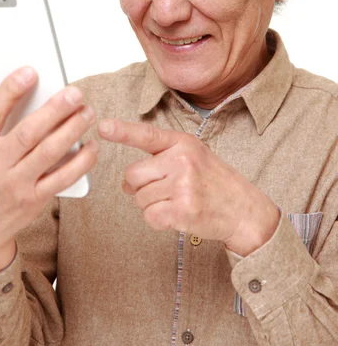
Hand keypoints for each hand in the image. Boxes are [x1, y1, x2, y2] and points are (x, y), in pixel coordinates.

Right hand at [0, 68, 98, 275]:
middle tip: (75, 92)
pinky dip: (81, 162)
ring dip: (72, 130)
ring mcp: (16, 185)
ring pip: (49, 153)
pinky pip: (63, 178)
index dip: (11, 90)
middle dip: (55, 110)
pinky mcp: (35, 199)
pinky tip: (91, 146)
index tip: (31, 72)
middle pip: (28, 132)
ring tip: (87, 111)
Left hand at [98, 119, 279, 255]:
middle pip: (133, 174)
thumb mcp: (192, 156)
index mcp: (182, 143)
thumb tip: (126, 182)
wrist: (243, 209)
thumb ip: (159, 160)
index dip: (122, 131)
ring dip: (152, 204)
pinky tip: (177, 214)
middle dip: (140, 186)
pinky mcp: (182, 210)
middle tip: (165, 189)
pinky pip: (150, 216)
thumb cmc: (214, 181)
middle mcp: (181, 161)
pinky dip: (158, 219)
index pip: (147, 135)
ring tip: (177, 200)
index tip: (102, 126)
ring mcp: (182, 186)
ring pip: (139, 198)